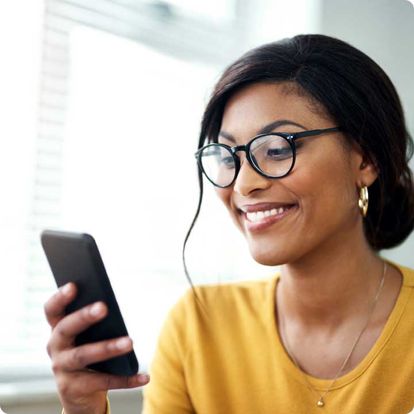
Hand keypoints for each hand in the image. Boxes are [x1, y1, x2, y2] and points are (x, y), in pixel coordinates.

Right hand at [44, 283, 149, 413]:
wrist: (79, 394)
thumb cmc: (88, 351)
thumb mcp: (87, 335)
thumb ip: (94, 320)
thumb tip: (112, 304)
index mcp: (58, 329)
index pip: (52, 310)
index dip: (60, 298)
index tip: (74, 285)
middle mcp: (55, 347)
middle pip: (66, 328)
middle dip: (84, 316)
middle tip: (103, 307)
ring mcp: (62, 369)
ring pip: (83, 355)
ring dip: (108, 348)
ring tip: (130, 342)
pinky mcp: (73, 389)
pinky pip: (103, 382)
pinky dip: (126, 379)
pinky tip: (145, 376)